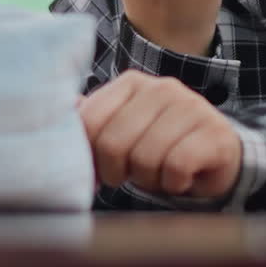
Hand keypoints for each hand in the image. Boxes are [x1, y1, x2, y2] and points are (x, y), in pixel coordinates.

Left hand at [80, 70, 241, 199]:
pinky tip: (181, 177)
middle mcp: (161, 87)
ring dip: (150, 179)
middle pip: (114, 144)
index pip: (89, 122)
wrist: (214, 156)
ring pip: (146, 158)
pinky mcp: (215, 131)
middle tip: (133, 173)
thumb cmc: (158, 146)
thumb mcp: (121, 132)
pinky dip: (175, 183)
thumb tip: (50, 124)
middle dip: (119, 172)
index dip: (91, 157)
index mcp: (130, 83)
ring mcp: (191, 106)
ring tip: (161, 172)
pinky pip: (177, 167)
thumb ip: (90, 125)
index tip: (102, 168)